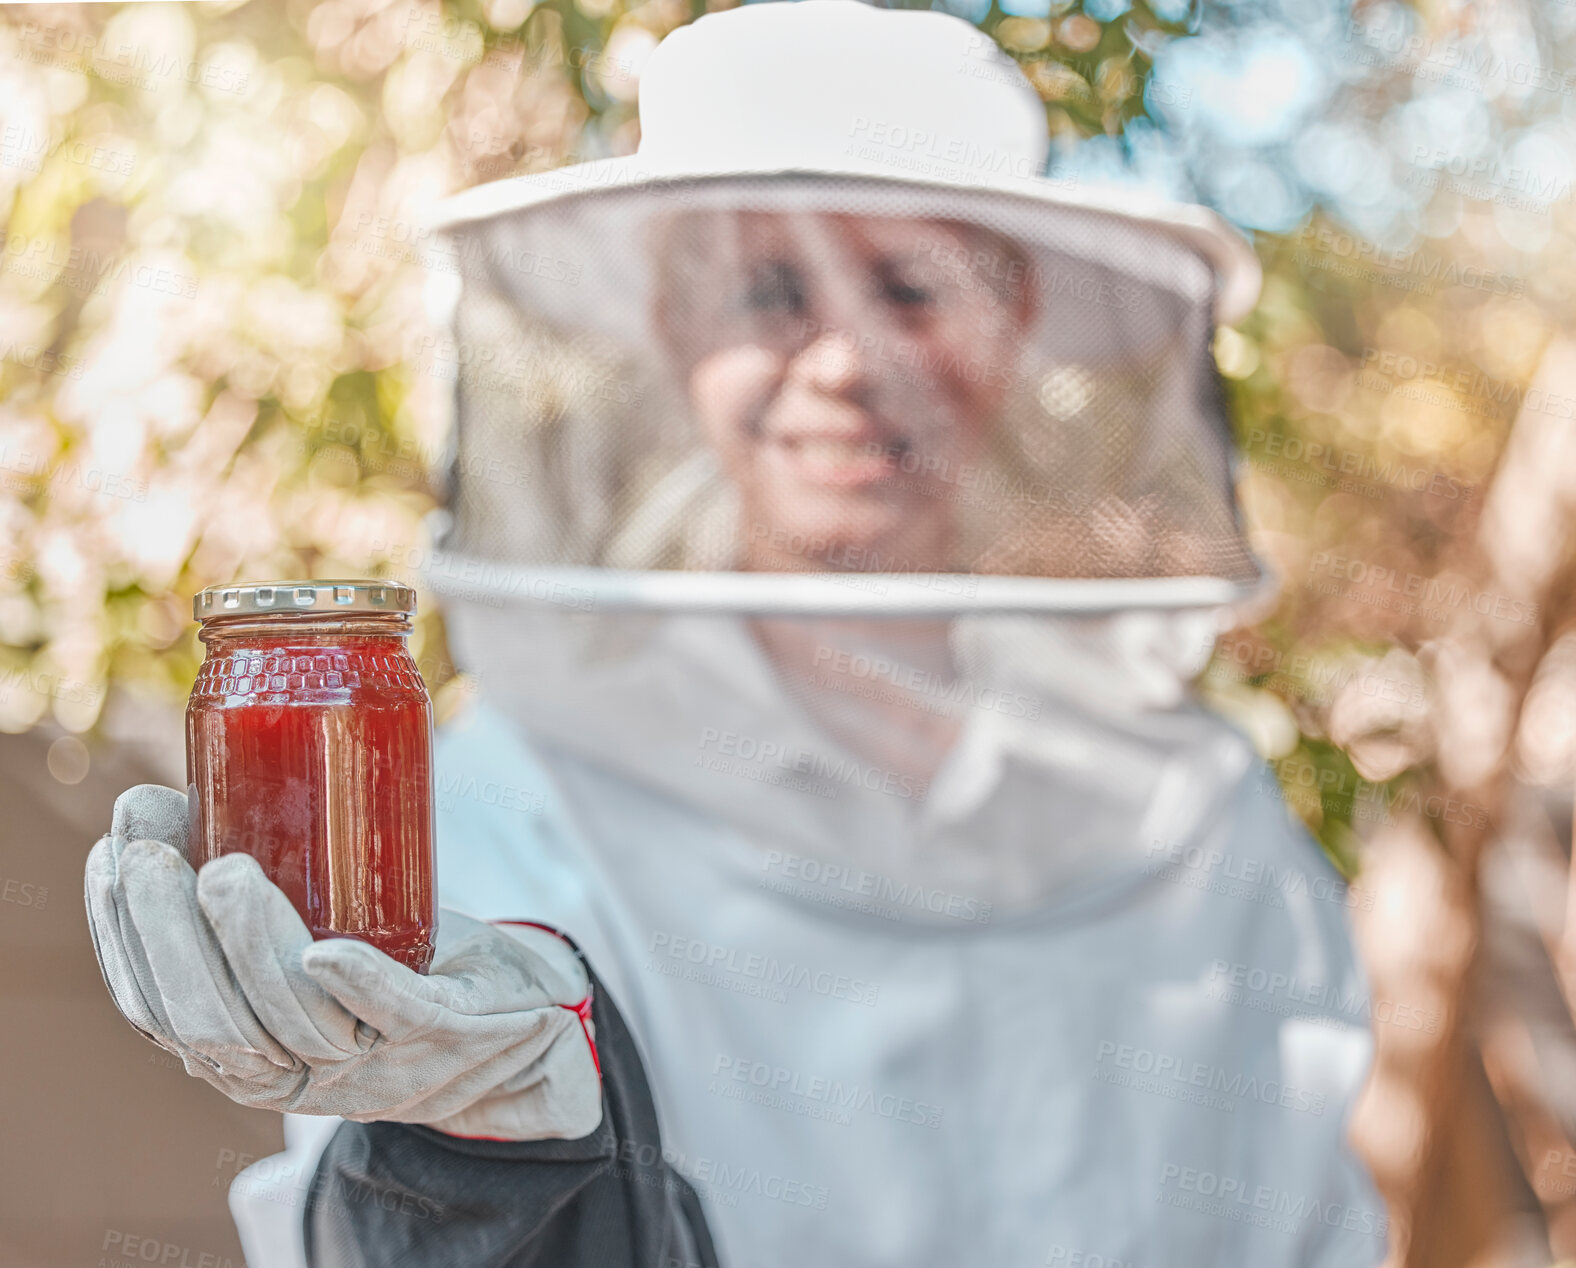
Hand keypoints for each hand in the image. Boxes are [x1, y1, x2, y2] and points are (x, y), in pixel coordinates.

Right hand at [84, 784, 602, 1140]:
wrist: (521, 1023)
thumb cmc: (400, 962)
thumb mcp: (313, 934)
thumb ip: (253, 884)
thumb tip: (168, 789)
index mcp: (247, 1047)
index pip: (157, 1010)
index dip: (124, 937)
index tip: (114, 853)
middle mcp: (295, 1070)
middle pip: (210, 1022)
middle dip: (169, 936)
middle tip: (155, 855)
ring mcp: (370, 1059)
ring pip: (291, 1018)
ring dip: (250, 945)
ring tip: (226, 872)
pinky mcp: (440, 1034)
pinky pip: (392, 1014)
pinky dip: (356, 983)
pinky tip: (325, 952)